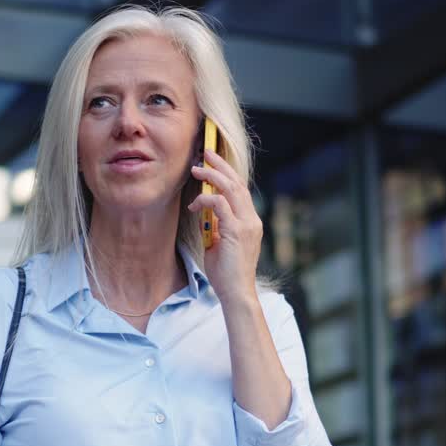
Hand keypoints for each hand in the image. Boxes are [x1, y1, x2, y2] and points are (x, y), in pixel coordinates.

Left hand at [188, 149, 262, 304]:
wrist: (236, 293)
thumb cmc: (226, 273)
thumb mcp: (219, 244)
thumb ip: (216, 226)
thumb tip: (204, 211)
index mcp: (250, 221)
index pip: (240, 190)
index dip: (227, 173)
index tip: (212, 162)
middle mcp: (251, 219)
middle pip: (237, 183)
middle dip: (221, 165)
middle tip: (205, 152)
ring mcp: (246, 224)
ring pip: (231, 189)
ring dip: (212, 176)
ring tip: (196, 169)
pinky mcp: (236, 231)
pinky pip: (220, 205)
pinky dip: (205, 200)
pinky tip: (194, 203)